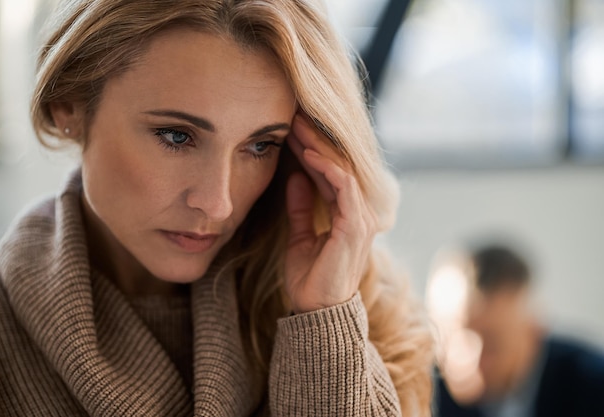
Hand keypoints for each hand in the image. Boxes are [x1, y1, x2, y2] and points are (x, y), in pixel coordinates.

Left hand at [284, 113, 377, 312]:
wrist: (317, 310)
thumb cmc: (310, 277)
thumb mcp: (299, 236)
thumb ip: (300, 208)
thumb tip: (295, 178)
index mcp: (346, 214)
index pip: (330, 173)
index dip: (311, 150)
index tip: (290, 130)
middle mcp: (358, 212)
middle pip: (338, 166)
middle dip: (316, 140)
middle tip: (294, 116)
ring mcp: (360, 219)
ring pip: (343, 171)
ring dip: (321, 148)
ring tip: (299, 127)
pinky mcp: (356, 227)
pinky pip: (345, 189)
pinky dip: (329, 169)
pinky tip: (311, 154)